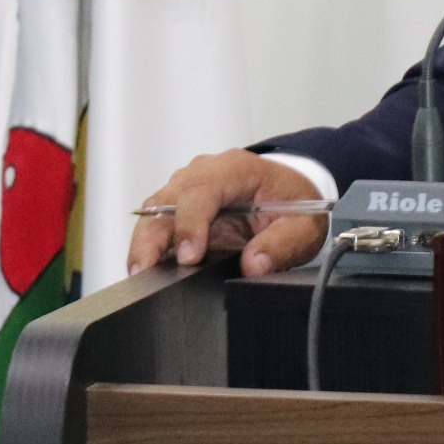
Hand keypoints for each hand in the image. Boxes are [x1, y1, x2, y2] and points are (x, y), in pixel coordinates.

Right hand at [127, 150, 328, 278]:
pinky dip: (147, 246)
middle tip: (145, 270)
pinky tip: (144, 271)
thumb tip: (254, 264)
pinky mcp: (179, 208)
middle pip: (168, 199)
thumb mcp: (304, 226)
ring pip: (154, 211)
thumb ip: (283, 245)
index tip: (189, 255)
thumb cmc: (294, 202)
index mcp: (237, 169)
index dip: (191, 222)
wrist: (290, 191)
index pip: (203, 188)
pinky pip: (155, 224)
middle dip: (153, 235)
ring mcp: (187, 188)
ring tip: (138, 274)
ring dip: (143, 242)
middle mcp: (205, 172)